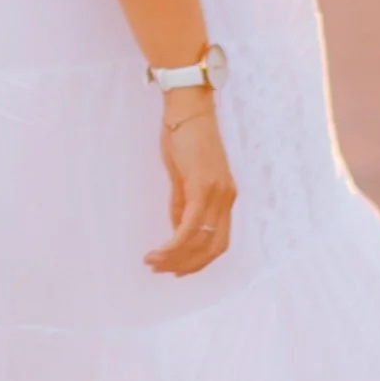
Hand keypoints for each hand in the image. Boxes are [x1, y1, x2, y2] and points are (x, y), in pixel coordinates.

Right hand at [146, 93, 236, 277]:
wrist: (187, 109)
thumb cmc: (184, 137)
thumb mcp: (184, 176)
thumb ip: (182, 203)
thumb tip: (177, 229)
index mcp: (226, 196)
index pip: (219, 240)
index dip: (201, 261)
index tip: (179, 270)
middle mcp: (226, 198)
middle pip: (212, 247)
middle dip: (187, 265)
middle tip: (162, 271)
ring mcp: (217, 193)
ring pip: (200, 241)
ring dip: (175, 258)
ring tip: (153, 263)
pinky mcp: (202, 187)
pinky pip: (189, 227)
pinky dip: (174, 244)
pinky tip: (158, 251)